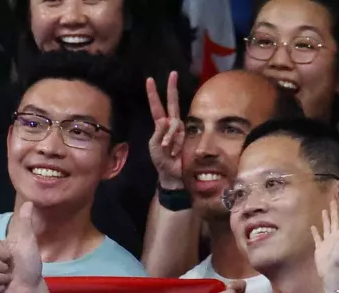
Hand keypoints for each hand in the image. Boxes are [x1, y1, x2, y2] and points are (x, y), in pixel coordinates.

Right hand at [0, 201, 42, 292]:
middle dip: (1, 267)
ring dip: (1, 278)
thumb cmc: (30, 264)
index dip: (1, 252)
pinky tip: (4, 288)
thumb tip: (29, 202)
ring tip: (9, 280)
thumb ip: (26, 223)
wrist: (32, 287)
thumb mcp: (29, 242)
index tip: (11, 256)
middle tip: (11, 270)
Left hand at [146, 72, 184, 189]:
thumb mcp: (154, 147)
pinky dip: (174, 143)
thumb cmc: (161, 161)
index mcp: (160, 125)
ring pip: (174, 125)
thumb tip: (165, 121)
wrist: (172, 174)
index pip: (157, 107)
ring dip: (169, 139)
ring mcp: (181, 129)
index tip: (150, 80)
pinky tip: (174, 152)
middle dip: (172, 88)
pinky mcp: (189, 136)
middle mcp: (172, 124)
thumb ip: (157, 133)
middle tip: (173, 74)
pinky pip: (180, 135)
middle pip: (172, 103)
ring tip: (167, 151)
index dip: (153, 94)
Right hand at [311, 198, 338, 292]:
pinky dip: (315, 232)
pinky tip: (312, 227)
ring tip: (324, 210)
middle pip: (335, 220)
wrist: (330, 270)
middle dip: (334, 211)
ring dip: (326, 219)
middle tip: (332, 200)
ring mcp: (327, 241)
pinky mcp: (319, 247)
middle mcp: (335, 235)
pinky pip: (317, 237)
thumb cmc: (338, 255)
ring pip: (327, 227)